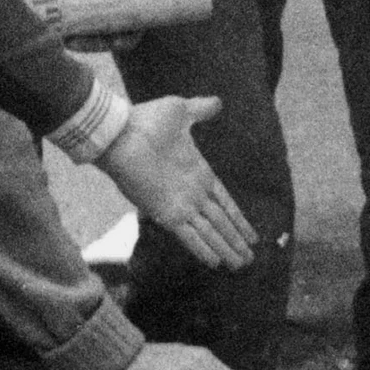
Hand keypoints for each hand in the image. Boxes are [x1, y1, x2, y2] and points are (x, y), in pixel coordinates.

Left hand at [98, 94, 260, 269]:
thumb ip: (200, 109)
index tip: (251, 234)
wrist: (118, 132)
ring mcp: (180, 205)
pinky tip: (215, 263)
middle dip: (235, 242)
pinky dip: (203, 250)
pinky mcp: (166, 213)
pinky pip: (190, 236)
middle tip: (249, 260)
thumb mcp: (180, 111)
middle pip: (220, 223)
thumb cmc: (145, 121)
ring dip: (225, 250)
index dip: (238, 219)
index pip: (224, 203)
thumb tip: (218, 102)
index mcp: (199, 174)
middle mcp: (192, 194)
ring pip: (210, 233)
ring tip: (239, 266)